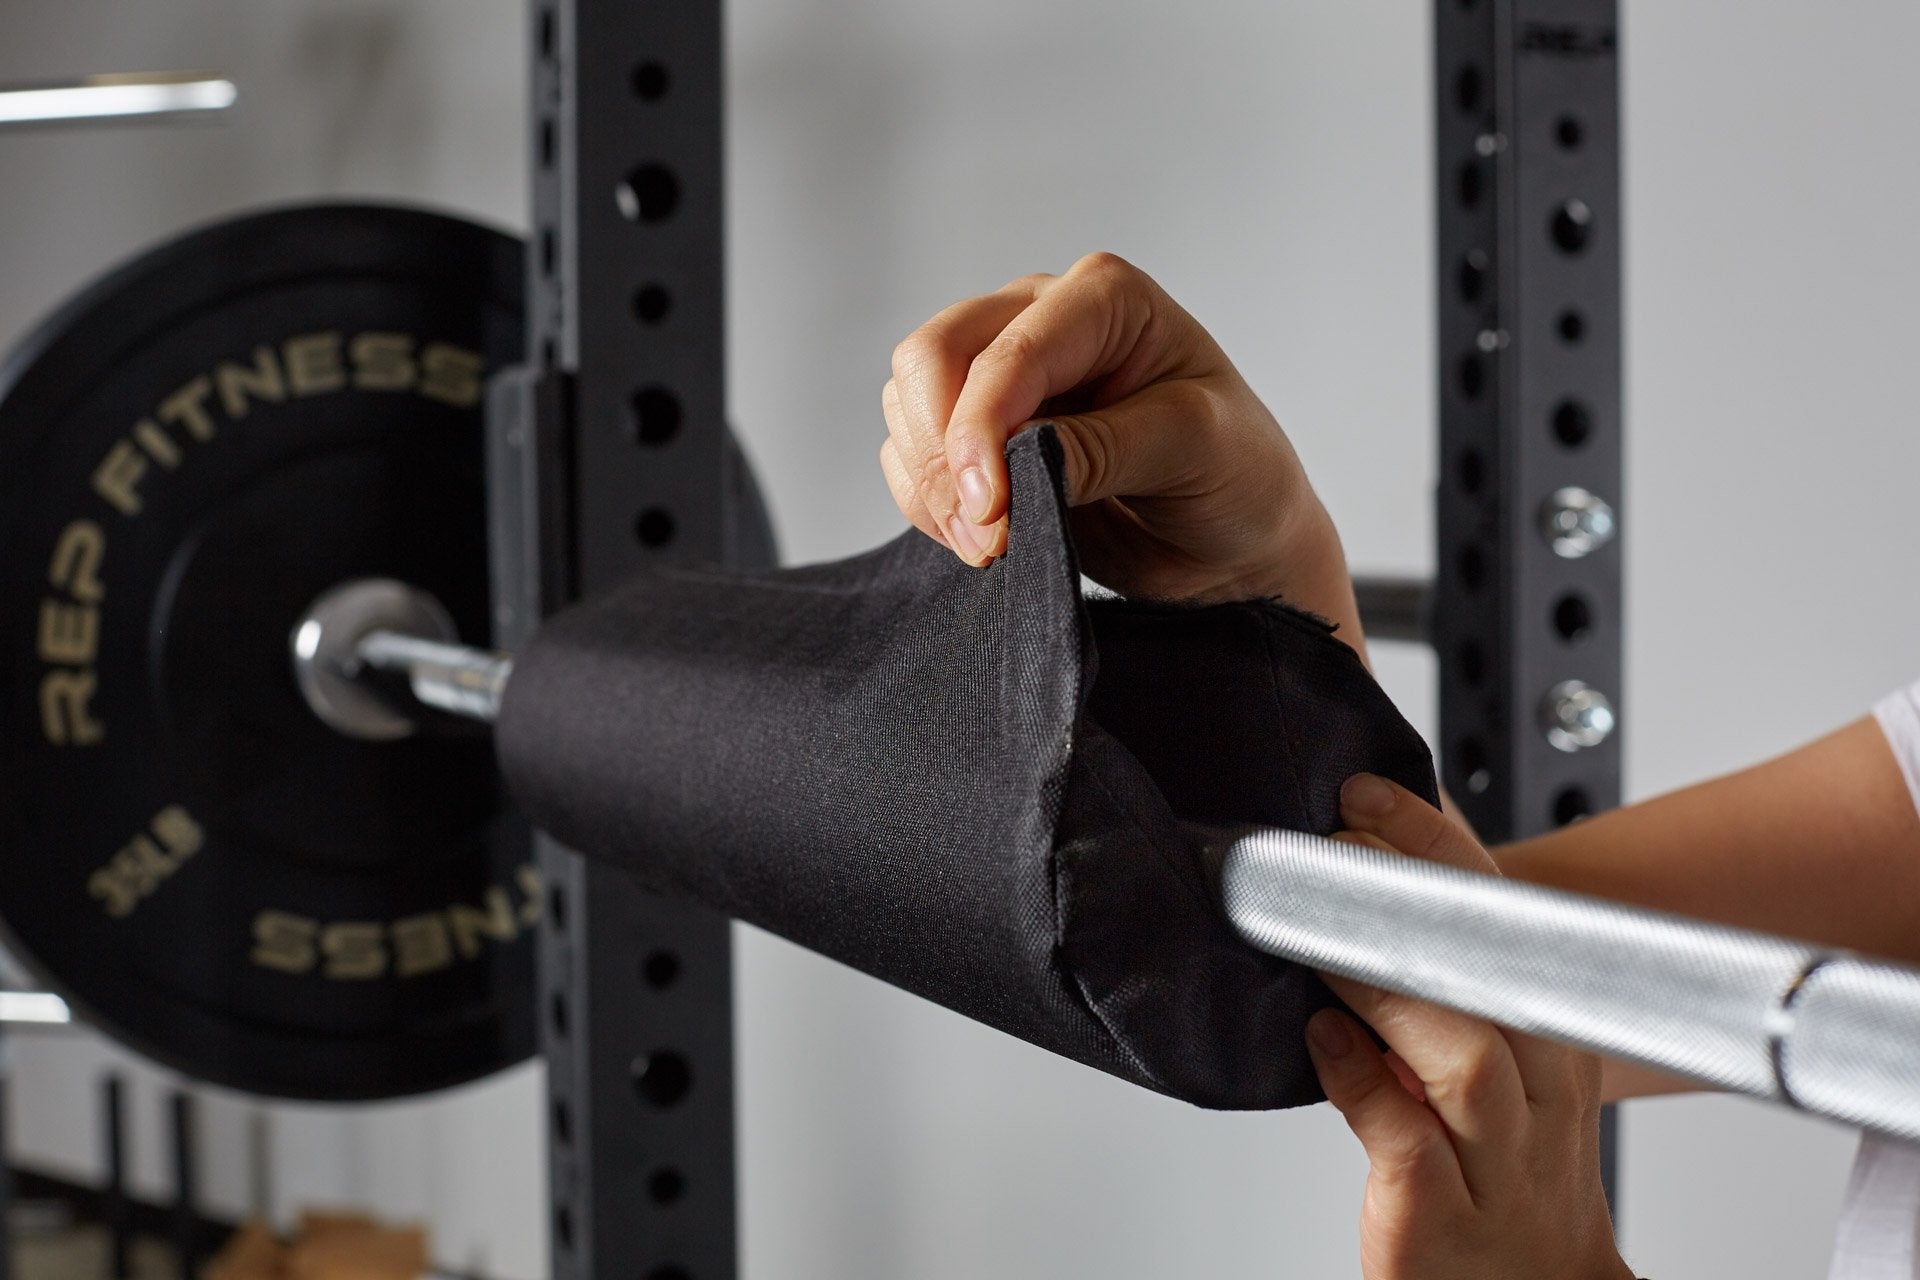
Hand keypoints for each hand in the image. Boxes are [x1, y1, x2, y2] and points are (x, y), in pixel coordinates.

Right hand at [879, 253, 1361, 635]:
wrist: (1236, 545)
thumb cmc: (1237, 477)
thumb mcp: (1194, 450)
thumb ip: (1102, 447)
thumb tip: (1013, 462)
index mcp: (1105, 298)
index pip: (1008, 348)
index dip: (980, 428)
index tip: (990, 510)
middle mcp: (1042, 318)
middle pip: (931, 357)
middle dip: (944, 452)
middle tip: (987, 535)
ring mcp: (1003, 373)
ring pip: (907, 405)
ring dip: (933, 484)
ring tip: (992, 546)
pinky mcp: (978, 432)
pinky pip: (908, 454)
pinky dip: (926, 502)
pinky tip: (980, 538)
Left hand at [1307, 774, 1632, 1279]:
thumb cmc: (1498, 1169)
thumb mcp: (1499, 1065)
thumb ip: (1446, 982)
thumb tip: (1366, 872)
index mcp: (1556, 1039)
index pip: (1507, 917)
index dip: (1436, 847)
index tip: (1367, 798)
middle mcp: (1539, 1096)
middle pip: (1497, 973)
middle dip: (1413, 898)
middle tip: (1335, 846)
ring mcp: (1496, 1160)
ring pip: (1462, 1057)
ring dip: (1385, 990)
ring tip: (1320, 944)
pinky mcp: (1438, 1212)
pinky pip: (1404, 1138)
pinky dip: (1359, 1083)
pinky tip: (1322, 1043)